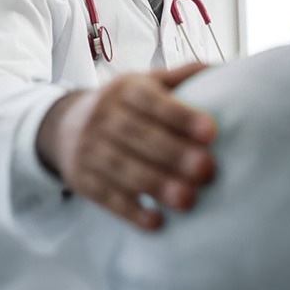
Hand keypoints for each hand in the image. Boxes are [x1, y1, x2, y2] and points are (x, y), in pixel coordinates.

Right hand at [36, 62, 216, 230]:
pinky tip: (157, 222)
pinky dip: (131, 211)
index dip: (181, 116)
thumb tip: (226, 68)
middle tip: (208, 170)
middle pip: (138, 135)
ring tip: (189, 200)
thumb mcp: (144, 83)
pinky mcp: (83, 179)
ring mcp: (89, 149)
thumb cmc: (122, 104)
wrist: (64, 126)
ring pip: (123, 168)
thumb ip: (181, 76)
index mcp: (125, 90)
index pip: (152, 101)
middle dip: (173, 154)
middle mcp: (104, 116)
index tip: (212, 131)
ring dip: (156, 185)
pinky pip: (106, 196)